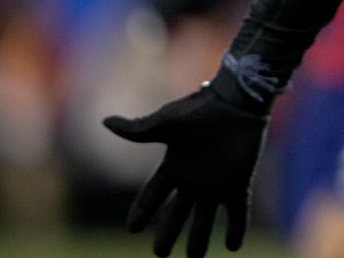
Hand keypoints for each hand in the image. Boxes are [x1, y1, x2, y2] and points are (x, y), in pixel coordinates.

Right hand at [103, 79, 268, 256]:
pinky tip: (234, 246)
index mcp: (173, 167)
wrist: (236, 101)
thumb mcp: (166, 122)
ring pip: (205, 218)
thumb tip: (104, 122)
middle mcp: (192, 179)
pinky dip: (236, 228)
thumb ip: (137, 130)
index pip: (152, 196)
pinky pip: (238, 210)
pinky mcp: (239, 181)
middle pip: (176, 214)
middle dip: (168, 234)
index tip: (132, 228)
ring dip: (200, 239)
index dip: (142, 211)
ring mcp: (216, 182)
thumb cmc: (200, 109)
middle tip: (161, 254)